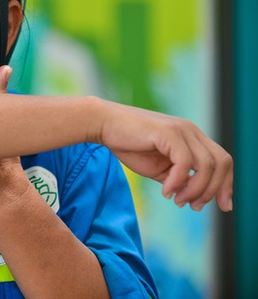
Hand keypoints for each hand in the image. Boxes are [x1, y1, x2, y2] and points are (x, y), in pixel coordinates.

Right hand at [96, 100, 233, 211]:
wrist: (104, 124)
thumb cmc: (128, 144)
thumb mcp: (158, 168)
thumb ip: (177, 180)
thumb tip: (191, 198)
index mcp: (192, 138)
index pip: (222, 161)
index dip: (226, 185)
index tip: (223, 206)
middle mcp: (191, 131)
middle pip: (221, 163)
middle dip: (214, 190)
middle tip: (194, 206)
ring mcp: (181, 130)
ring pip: (206, 165)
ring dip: (194, 189)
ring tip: (177, 201)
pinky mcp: (168, 132)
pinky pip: (184, 162)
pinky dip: (178, 181)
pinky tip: (165, 191)